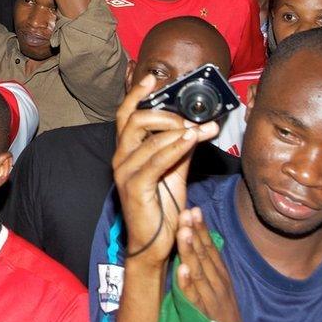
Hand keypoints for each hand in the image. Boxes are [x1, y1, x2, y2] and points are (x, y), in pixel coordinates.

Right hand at [112, 75, 217, 265]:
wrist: (155, 243)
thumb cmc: (161, 207)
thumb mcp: (174, 170)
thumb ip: (179, 148)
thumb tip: (195, 126)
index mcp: (126, 151)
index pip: (125, 114)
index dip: (136, 95)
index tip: (152, 79)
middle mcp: (120, 158)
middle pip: (134, 119)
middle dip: (165, 113)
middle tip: (190, 118)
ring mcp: (125, 172)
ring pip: (148, 137)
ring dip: (179, 129)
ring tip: (201, 128)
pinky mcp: (135, 187)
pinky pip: (156, 160)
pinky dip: (176, 146)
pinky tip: (192, 139)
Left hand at [176, 207, 244, 321]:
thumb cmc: (222, 316)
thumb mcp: (220, 289)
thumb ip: (209, 268)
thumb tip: (199, 242)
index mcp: (220, 277)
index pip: (210, 248)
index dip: (201, 229)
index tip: (193, 209)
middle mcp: (217, 285)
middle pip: (204, 255)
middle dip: (194, 232)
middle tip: (185, 211)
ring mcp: (210, 300)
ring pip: (198, 272)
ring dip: (190, 251)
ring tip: (182, 231)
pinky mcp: (202, 316)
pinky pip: (192, 298)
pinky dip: (187, 284)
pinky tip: (181, 270)